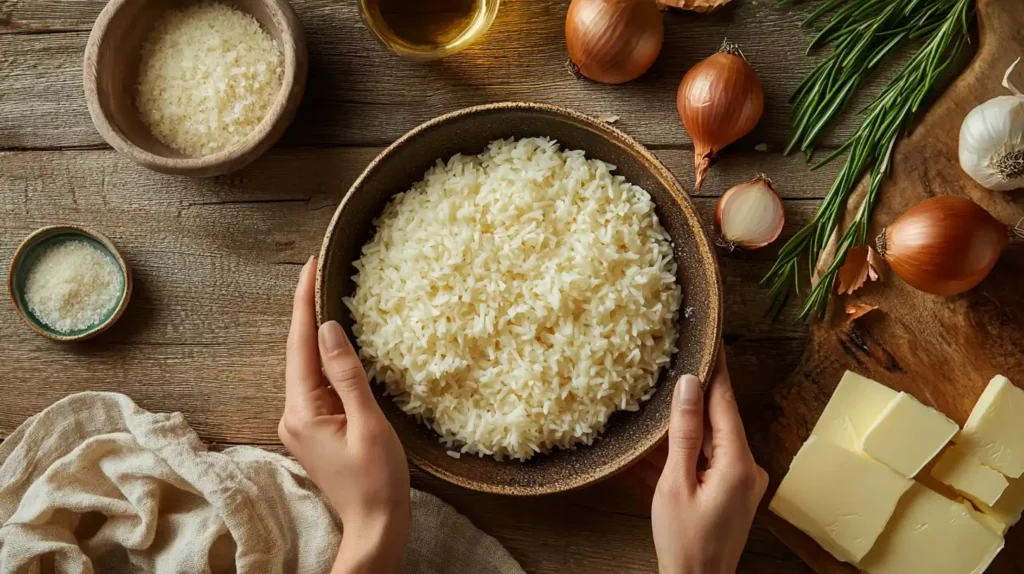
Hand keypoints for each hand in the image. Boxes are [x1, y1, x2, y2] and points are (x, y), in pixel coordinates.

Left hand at [279, 257, 410, 573]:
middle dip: (309, 311)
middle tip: (321, 269)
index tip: (310, 266)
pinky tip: (340, 342)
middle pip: (300, 352)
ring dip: (319, 334)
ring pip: (310, 367)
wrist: (376, 526)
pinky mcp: (316, 430)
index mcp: (302, 411)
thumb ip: (347, 373)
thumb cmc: (377, 480)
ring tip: (329, 294)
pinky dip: (328, 359)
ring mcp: (303, 423)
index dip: (305, 303)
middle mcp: (293, 414)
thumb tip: (328, 328)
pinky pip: (320, 384)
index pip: (300, 345)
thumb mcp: (367, 422)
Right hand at [651, 350, 768, 573]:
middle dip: (697, 393)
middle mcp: (746, 468)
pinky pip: (706, 460)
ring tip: (661, 396)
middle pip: (719, 419)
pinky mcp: (729, 493)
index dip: (716, 370)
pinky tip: (659, 442)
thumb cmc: (683, 541)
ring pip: (710, 439)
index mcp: (738, 462)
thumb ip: (683, 432)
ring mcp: (740, 482)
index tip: (710, 338)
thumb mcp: (675, 483)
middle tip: (680, 358)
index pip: (725, 402)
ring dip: (685, 424)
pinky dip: (685, 451)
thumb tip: (689, 385)